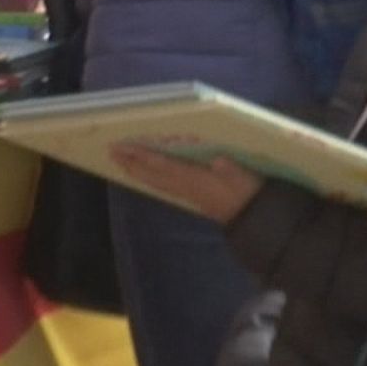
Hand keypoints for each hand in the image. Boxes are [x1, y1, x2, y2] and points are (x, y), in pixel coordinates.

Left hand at [110, 143, 263, 224]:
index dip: (143, 155)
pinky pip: (163, 187)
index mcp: (197, 178)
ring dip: (137, 172)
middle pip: (153, 174)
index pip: (164, 165)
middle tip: (112, 152)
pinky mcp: (192, 197)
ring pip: (156, 182)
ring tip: (121, 162)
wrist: (254, 219)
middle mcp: (187, 187)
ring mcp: (188, 193)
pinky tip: (145, 176)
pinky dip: (150, 180)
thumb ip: (232, 170)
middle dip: (132, 163)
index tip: (125, 147)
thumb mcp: (244, 177)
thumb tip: (220, 160)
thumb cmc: (249, 192)